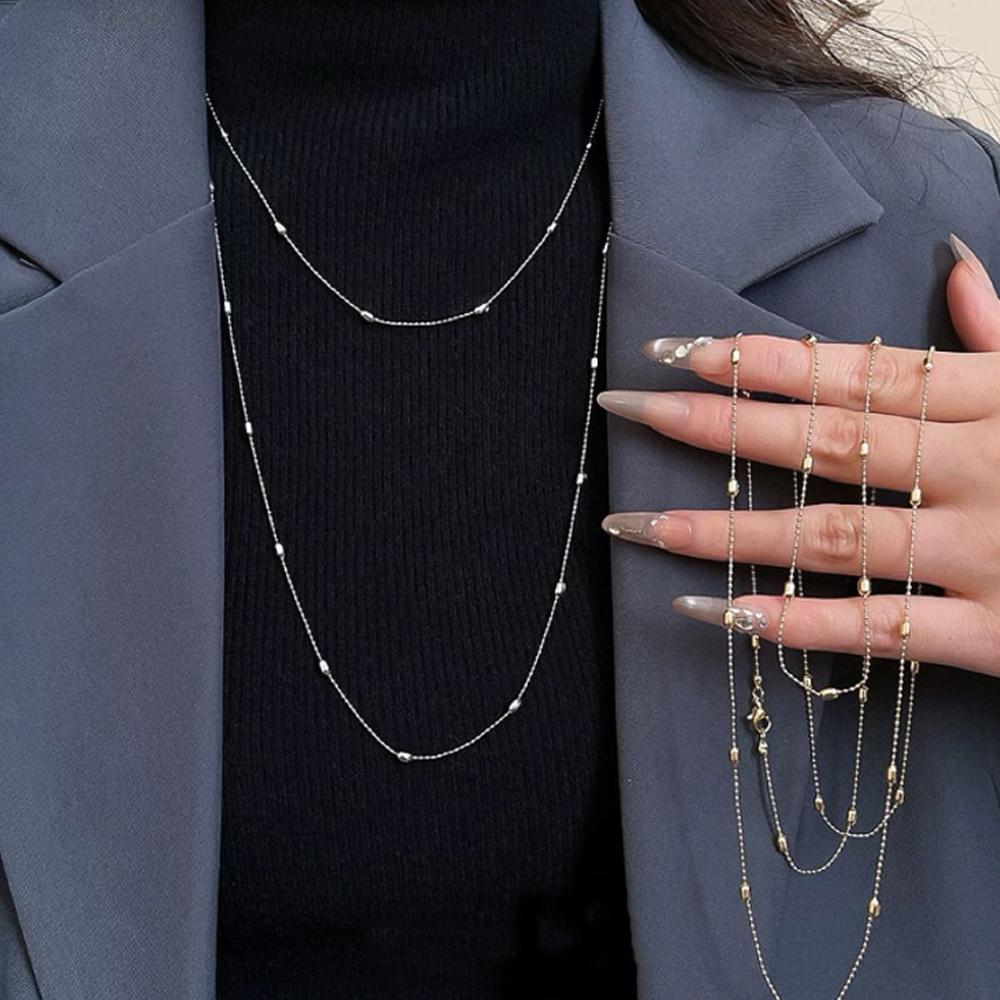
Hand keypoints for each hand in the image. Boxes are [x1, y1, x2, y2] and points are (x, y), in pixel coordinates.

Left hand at [599, 235, 999, 676]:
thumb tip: (955, 268)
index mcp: (998, 400)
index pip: (857, 368)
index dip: (761, 358)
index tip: (674, 349)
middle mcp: (983, 464)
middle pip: (824, 438)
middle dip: (716, 425)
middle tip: (624, 411)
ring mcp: (988, 548)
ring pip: (833, 534)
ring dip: (726, 531)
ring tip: (639, 527)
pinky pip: (880, 630)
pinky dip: (798, 625)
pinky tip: (720, 614)